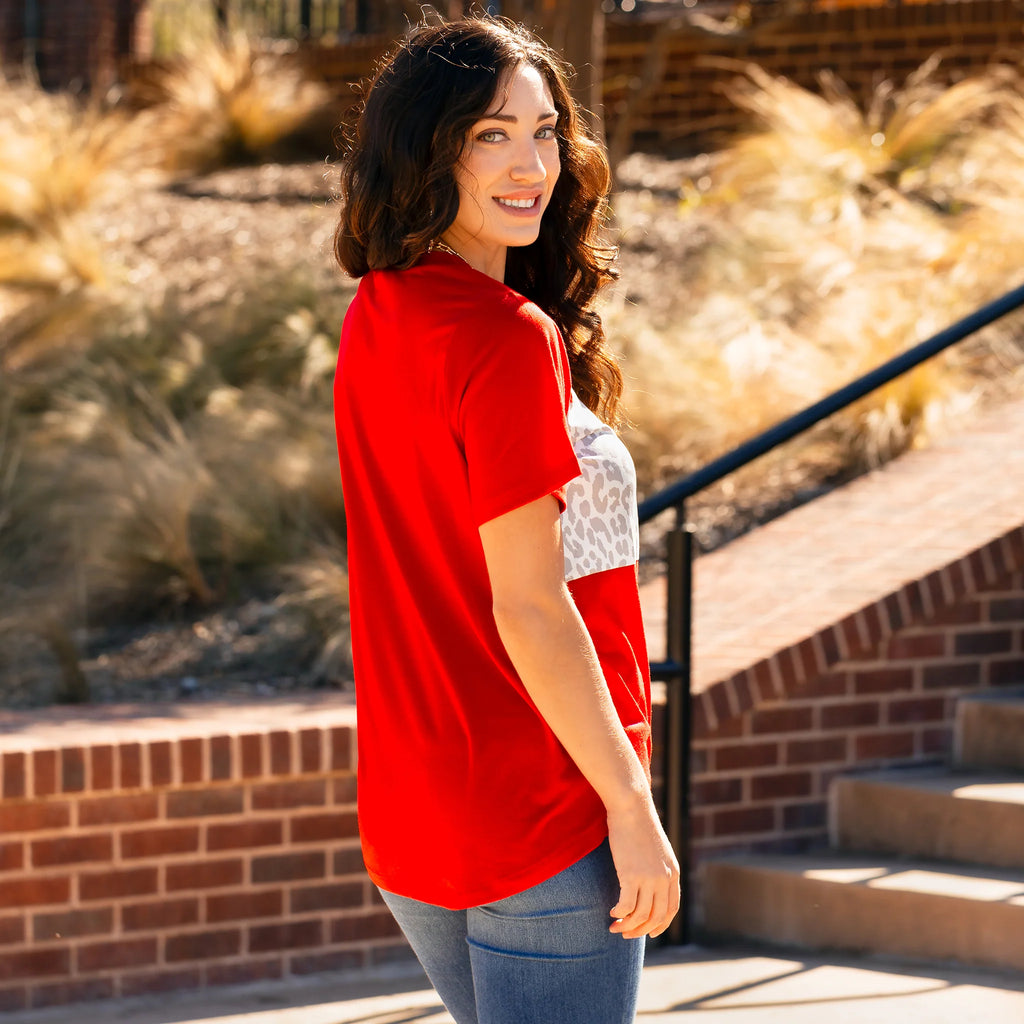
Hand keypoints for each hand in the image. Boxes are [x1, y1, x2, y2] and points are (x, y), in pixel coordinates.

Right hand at [606, 797, 680, 939]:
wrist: (631, 806)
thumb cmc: (639, 824)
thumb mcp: (656, 849)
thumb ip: (657, 868)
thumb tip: (648, 884)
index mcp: (674, 872)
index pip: (671, 909)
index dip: (660, 925)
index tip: (649, 933)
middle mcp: (664, 878)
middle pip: (656, 917)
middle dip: (641, 931)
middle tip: (626, 934)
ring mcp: (649, 878)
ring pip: (640, 915)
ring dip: (627, 926)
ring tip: (614, 926)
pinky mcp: (631, 875)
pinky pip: (626, 906)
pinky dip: (619, 913)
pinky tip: (611, 912)